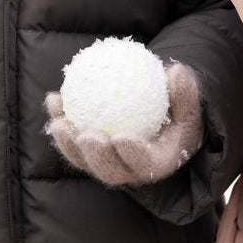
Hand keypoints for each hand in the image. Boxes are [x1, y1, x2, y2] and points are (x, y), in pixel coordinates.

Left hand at [45, 63, 202, 185]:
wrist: (163, 116)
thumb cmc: (179, 108)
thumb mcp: (189, 101)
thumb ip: (185, 91)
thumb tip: (176, 72)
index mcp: (158, 163)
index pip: (145, 165)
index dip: (132, 155)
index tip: (122, 136)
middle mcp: (130, 170)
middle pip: (109, 171)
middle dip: (95, 157)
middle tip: (87, 136)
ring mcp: (107, 163)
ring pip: (84, 160)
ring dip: (68, 144)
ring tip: (59, 122)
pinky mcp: (89, 153)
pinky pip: (72, 140)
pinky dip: (61, 120)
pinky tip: (53, 99)